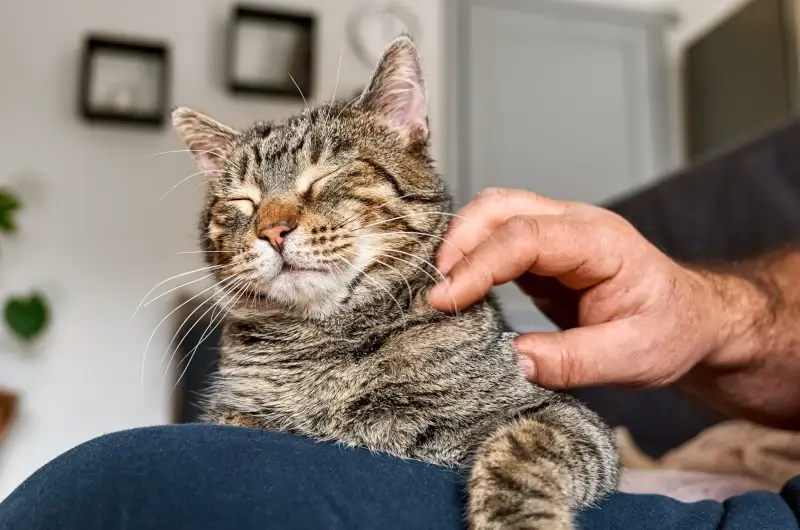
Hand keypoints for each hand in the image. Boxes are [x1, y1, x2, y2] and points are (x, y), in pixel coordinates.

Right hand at [427, 188, 725, 388]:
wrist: (690, 319)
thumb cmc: (671, 331)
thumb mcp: (632, 358)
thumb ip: (571, 361)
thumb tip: (509, 361)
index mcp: (600, 242)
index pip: (525, 236)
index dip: (478, 265)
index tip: (445, 300)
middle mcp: (574, 224)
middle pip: (499, 207)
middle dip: (457, 243)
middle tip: (432, 292)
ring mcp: (556, 232)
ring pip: (491, 216)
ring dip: (457, 246)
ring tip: (438, 290)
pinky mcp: (541, 252)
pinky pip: (495, 240)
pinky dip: (468, 258)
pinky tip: (455, 288)